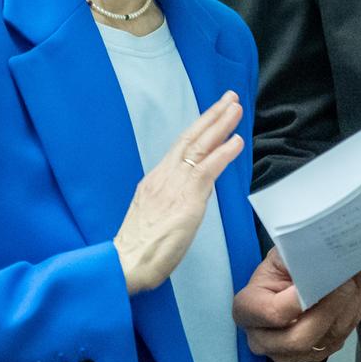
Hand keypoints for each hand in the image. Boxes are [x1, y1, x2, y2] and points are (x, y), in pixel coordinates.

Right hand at [114, 94, 244, 293]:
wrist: (124, 263)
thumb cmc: (138, 249)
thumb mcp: (154, 216)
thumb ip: (171, 201)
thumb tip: (189, 195)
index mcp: (155, 180)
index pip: (180, 148)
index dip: (199, 129)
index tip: (213, 115)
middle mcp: (163, 176)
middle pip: (190, 138)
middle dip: (211, 116)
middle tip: (228, 98)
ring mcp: (173, 185)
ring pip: (199, 147)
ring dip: (220, 125)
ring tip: (235, 109)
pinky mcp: (185, 199)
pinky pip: (207, 170)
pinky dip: (223, 153)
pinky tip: (236, 142)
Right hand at [234, 251, 360, 361]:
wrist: (288, 280)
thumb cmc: (281, 265)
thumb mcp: (282, 254)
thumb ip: (298, 257)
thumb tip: (326, 258)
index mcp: (247, 311)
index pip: (274, 313)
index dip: (301, 298)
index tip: (324, 276)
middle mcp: (262, 340)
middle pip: (301, 338)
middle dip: (330, 307)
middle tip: (348, 280)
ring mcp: (288, 354)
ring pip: (326, 339)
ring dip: (348, 308)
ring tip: (358, 278)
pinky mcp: (314, 356)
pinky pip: (339, 338)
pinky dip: (353, 313)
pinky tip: (357, 290)